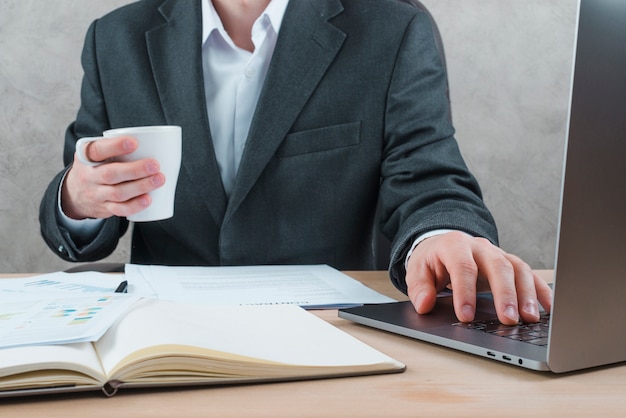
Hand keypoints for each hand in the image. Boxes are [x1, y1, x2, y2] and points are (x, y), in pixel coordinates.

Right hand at [61, 136, 165, 219]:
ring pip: (118, 192)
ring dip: (140, 187)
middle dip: (135, 170)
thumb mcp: (96, 152)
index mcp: (86, 157)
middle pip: (110, 174)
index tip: (134, 143)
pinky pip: (119, 209)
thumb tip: (152, 140)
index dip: (115, 146)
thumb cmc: (96, 167)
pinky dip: (135, 205)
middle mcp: (89, 176)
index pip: (97, 150)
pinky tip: (148, 199)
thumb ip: (115, 145)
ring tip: (159, 179)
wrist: (75, 194)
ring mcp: (96, 194)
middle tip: (155, 165)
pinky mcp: (104, 208)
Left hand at [405, 231, 552, 324]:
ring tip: (530, 318)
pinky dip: (541, 290)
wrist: (442, 244)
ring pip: (518, 268)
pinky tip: (548, 308)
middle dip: (504, 293)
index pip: (463, 267)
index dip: (465, 292)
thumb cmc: (432, 261)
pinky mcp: (510, 263)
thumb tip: (424, 304)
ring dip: (526, 294)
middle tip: (508, 319)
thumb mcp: (417, 270)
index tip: (466, 316)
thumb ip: (419, 287)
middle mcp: (480, 247)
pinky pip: (530, 274)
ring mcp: (498, 253)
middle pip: (497, 265)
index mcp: (454, 245)